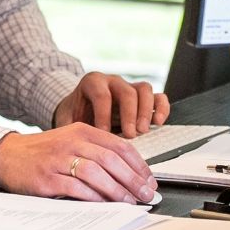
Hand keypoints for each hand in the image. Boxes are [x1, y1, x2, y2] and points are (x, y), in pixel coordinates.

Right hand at [0, 124, 155, 201]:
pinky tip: (104, 204)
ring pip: (96, 173)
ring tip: (129, 201)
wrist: (7, 155)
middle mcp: (71, 142)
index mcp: (82, 130)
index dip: (138, 164)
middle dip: (133, 179)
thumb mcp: (71, 141)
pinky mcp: (47, 178)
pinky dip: (93, 197)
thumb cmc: (44, 152)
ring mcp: (58, 159)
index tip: (149, 180)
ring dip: (116, 190)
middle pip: (111, 159)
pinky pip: (76, 188)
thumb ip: (96, 151)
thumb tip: (129, 174)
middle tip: (145, 194)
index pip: (119, 145)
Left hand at [53, 71, 169, 137]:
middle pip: (127, 92)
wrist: (80, 109)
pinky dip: (162, 108)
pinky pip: (158, 97)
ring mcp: (130, 87)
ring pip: (144, 90)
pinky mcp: (143, 98)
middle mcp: (113, 82)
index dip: (104, 115)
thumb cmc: (75, 115)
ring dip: (146, 111)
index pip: (102, 95)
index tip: (104, 133)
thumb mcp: (67, 120)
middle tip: (130, 135)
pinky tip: (158, 123)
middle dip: (129, 115)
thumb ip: (68, 129)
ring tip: (143, 131)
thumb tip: (69, 147)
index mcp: (92, 83)